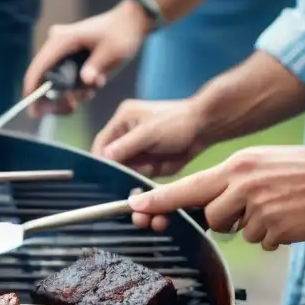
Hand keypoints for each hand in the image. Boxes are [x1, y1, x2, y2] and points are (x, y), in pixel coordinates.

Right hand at [23, 1, 151, 116]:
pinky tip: (93, 85)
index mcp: (62, 40)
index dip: (32, 89)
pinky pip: (63, 78)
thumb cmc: (122, 33)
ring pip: (53, 80)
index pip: (39, 67)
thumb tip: (86, 81)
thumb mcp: (112, 51)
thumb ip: (96, 67)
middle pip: (43, 77)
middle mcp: (56, 44)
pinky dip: (75, 87)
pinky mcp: (67, 57)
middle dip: (55, 98)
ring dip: (69, 93)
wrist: (131, 22)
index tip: (32, 109)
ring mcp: (60, 50)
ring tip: (90, 93)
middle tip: (70, 109)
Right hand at [91, 98, 207, 177]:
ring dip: (127, 177)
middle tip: (118, 183)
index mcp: (121, 121)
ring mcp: (135, 150)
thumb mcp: (149, 132)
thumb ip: (125, 146)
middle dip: (113, 171)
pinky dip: (138, 180)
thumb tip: (102, 158)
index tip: (99, 176)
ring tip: (137, 180)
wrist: (205, 128)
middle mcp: (124, 135)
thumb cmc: (177, 123)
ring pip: (122, 169)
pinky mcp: (146, 162)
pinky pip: (135, 175)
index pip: (100, 144)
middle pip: (109, 159)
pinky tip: (143, 182)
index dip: (98, 160)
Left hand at [127, 146, 304, 249]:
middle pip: (212, 217)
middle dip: (225, 218)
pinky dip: (273, 234)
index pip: (187, 187)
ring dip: (253, 225)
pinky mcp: (276, 229)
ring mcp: (260, 208)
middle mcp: (243, 186)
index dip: (159, 200)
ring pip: (237, 232)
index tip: (135, 207)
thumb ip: (227, 183)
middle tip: (251, 204)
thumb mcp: (255, 163)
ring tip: (276, 206)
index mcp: (234, 167)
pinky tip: (289, 217)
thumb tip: (203, 208)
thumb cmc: (294, 169)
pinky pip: (261, 241)